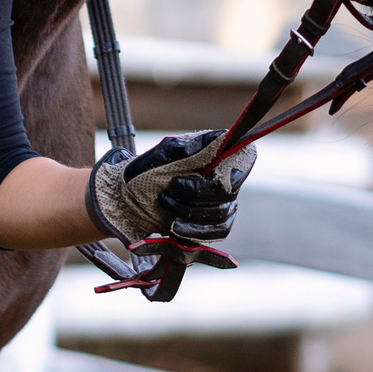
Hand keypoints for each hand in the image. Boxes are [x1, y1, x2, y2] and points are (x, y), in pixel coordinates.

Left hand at [84, 130, 256, 243]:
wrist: (127, 202)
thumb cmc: (145, 172)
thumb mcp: (161, 154)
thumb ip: (188, 146)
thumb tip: (221, 138)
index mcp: (217, 155)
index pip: (245, 157)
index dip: (236, 168)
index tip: (211, 175)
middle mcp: (225, 179)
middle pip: (229, 191)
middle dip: (196, 194)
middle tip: (170, 189)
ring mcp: (222, 204)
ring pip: (222, 214)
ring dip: (190, 212)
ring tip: (166, 205)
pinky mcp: (214, 227)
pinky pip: (217, 233)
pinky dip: (195, 232)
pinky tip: (175, 227)